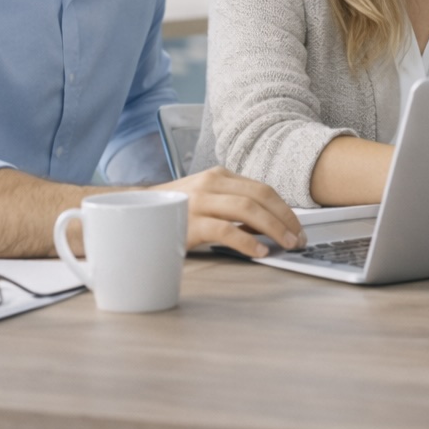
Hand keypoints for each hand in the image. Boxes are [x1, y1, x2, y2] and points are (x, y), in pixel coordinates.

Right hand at [161, 167, 304, 257]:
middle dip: (285, 218)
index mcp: (218, 176)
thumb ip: (234, 207)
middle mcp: (210, 183)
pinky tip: (259, 252)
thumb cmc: (174, 213)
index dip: (285, 209)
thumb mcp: (206, 201)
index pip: (262, 189)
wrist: (130, 216)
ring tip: (286, 244)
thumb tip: (270, 226)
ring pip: (248, 210)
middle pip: (260, 197)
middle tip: (298, 238)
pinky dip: (247, 242)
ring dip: (273, 228)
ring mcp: (198, 201)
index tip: (298, 227)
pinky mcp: (188, 223)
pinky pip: (226, 231)